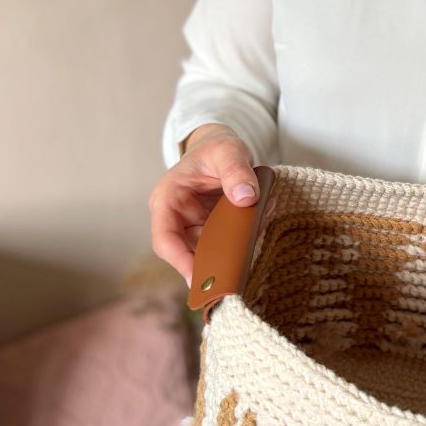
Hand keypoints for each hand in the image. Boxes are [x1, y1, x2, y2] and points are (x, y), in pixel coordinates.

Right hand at [148, 123, 258, 285]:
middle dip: (213, 263)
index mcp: (167, 199)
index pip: (165, 239)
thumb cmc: (216, 147)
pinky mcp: (214, 230)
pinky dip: (244, 237)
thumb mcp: (227, 150)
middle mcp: (177, 218)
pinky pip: (228, 242)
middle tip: (234, 276)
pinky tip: (260, 219)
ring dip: (234, 248)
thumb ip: (236, 171)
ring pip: (212, 251)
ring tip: (256, 226)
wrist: (221, 148)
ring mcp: (196, 226)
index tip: (198, 279)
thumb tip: (246, 198)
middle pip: (188, 254)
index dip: (179, 261)